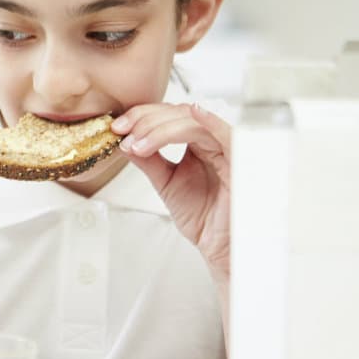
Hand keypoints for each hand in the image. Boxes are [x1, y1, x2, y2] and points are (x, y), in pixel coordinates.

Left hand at [112, 103, 231, 279]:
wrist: (219, 245)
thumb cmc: (203, 216)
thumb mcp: (166, 182)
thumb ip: (149, 160)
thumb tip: (126, 141)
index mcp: (197, 143)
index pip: (169, 116)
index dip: (142, 116)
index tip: (118, 127)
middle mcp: (212, 141)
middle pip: (179, 113)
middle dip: (147, 120)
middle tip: (124, 132)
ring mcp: (226, 148)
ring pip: (195, 122)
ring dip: (162, 128)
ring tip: (140, 144)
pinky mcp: (240, 160)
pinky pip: (228, 134)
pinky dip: (212, 121)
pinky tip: (194, 113)